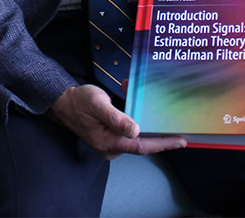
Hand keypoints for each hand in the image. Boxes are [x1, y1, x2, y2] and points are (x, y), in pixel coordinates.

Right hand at [49, 84, 186, 158]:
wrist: (64, 103)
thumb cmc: (80, 102)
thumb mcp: (98, 104)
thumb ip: (116, 118)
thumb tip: (135, 130)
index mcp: (108, 142)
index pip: (141, 146)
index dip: (162, 144)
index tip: (180, 141)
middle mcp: (110, 146)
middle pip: (141, 142)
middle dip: (158, 130)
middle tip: (177, 123)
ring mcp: (110, 142)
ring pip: (136, 134)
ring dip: (145, 118)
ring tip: (151, 100)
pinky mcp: (110, 136)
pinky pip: (128, 129)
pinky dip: (135, 116)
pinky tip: (132, 97)